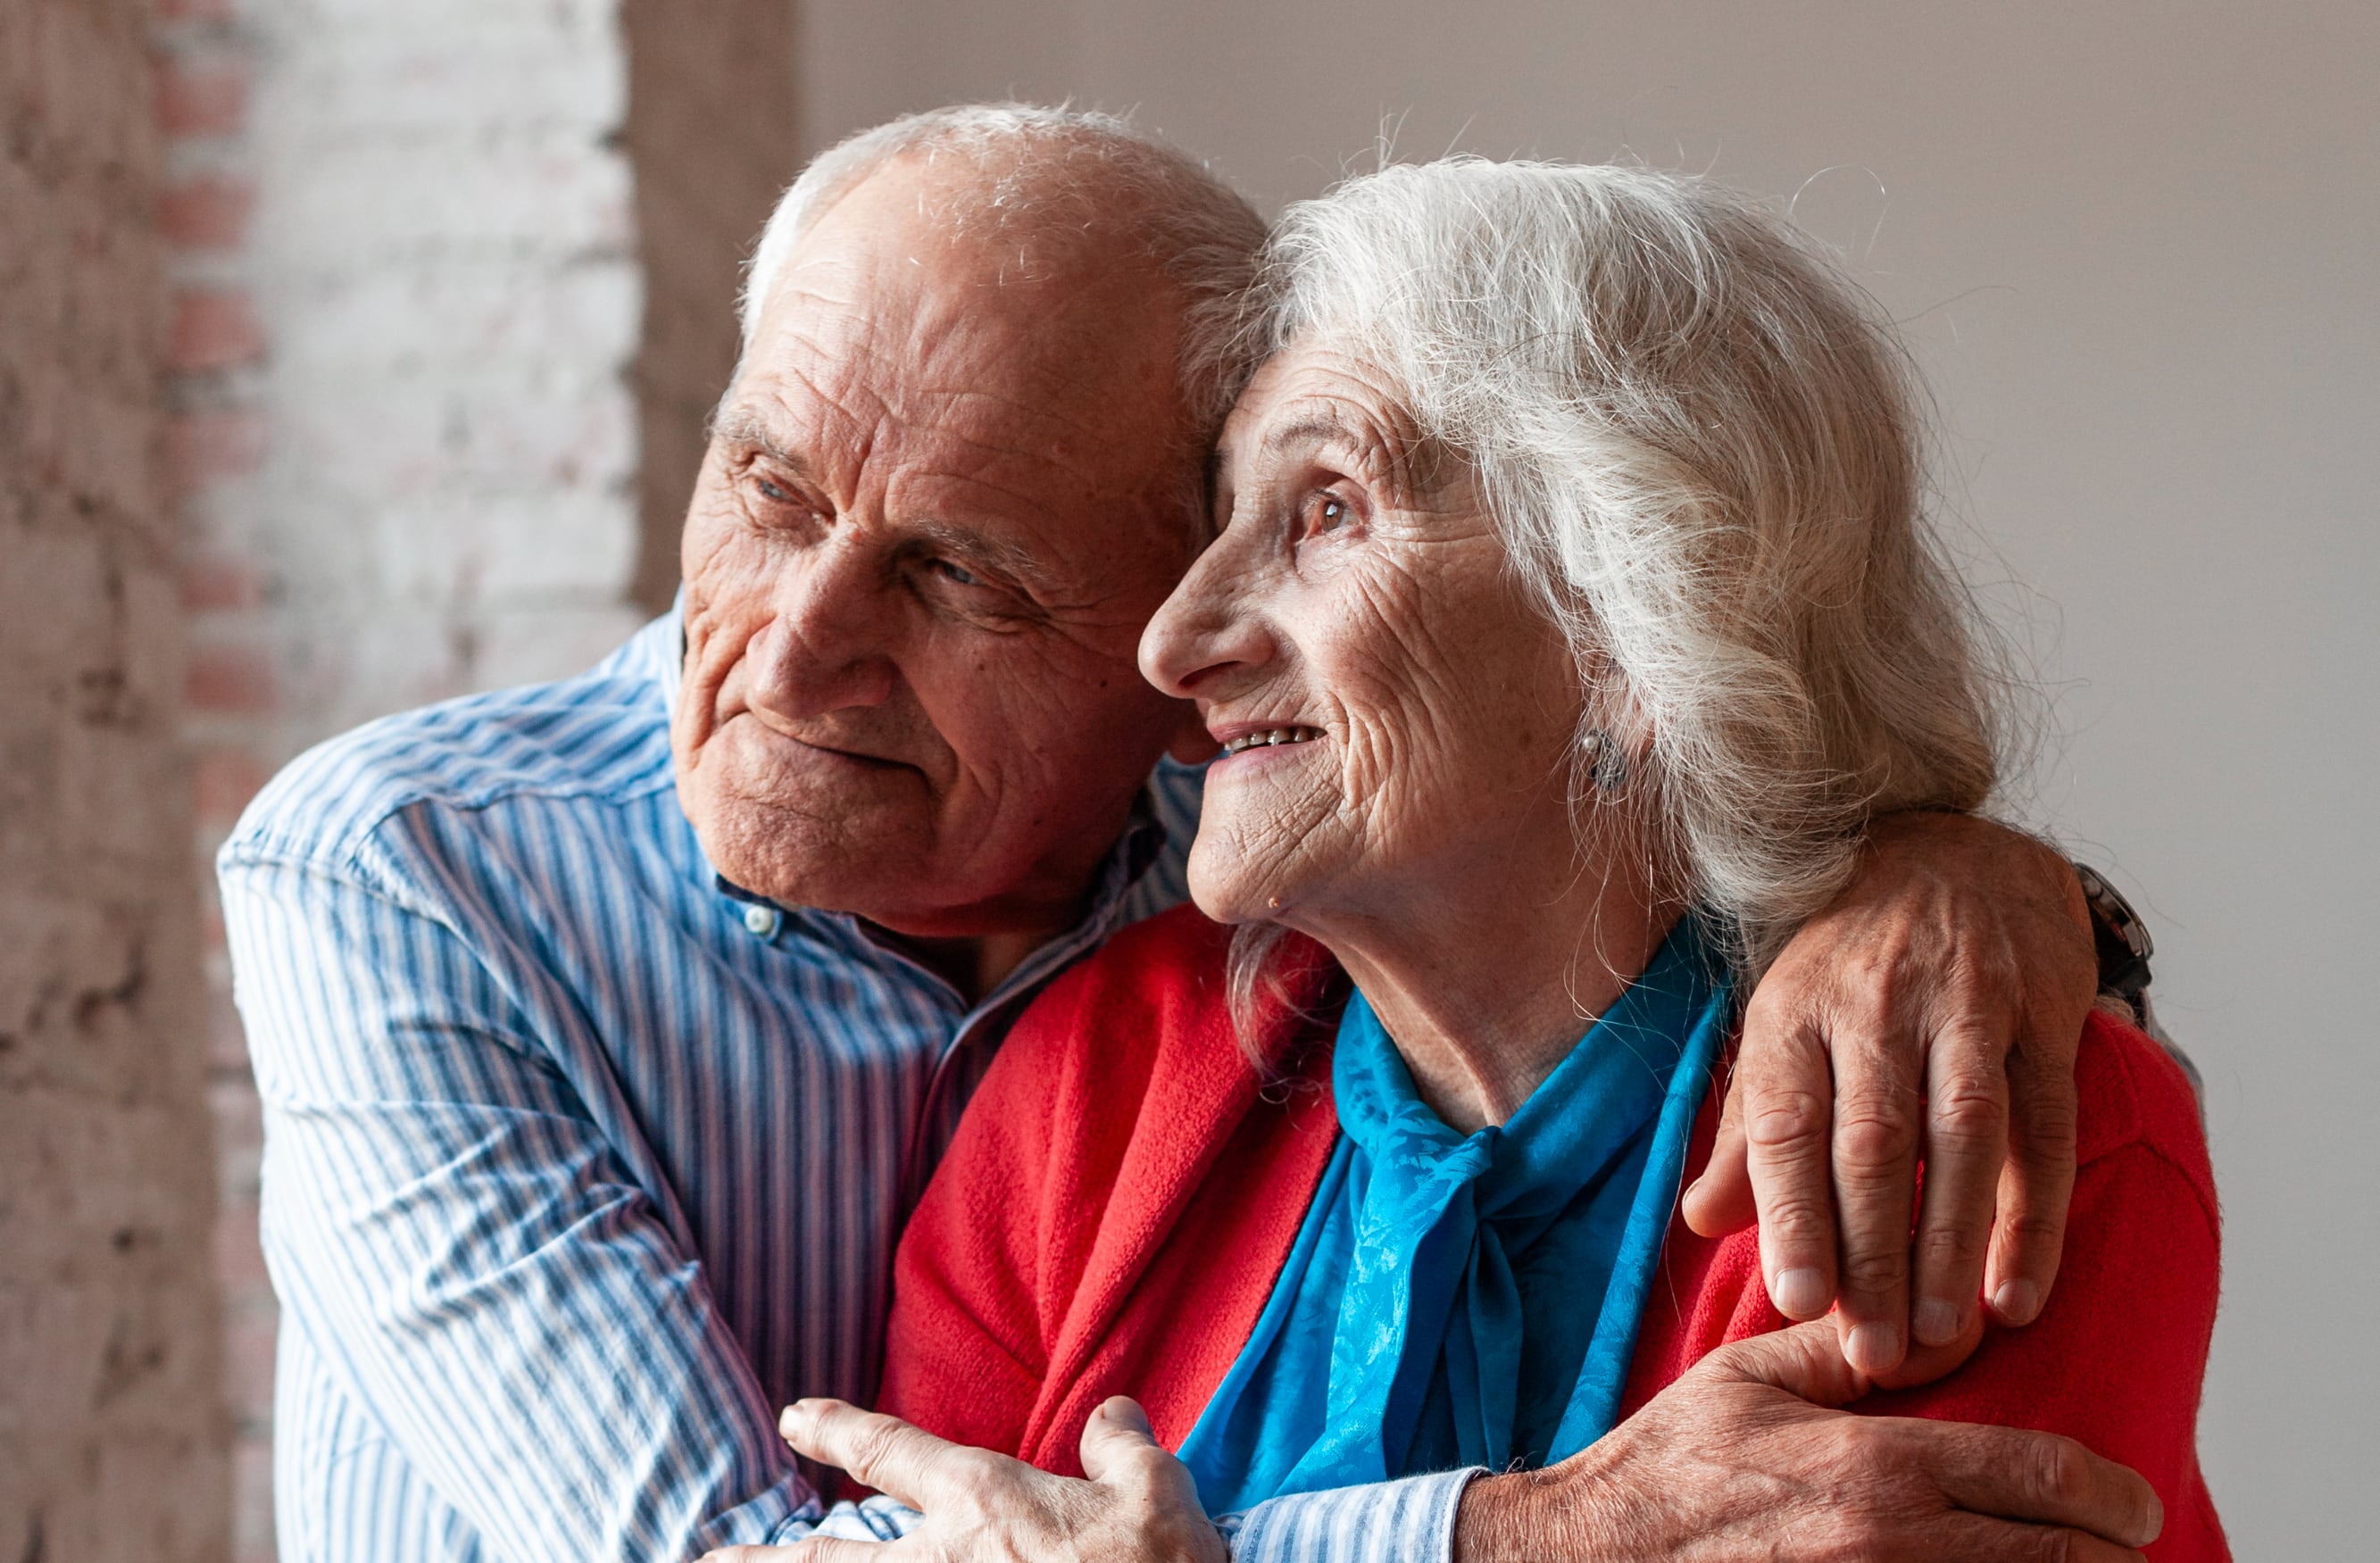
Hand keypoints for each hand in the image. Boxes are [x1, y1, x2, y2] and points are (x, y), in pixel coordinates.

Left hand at [700, 1396, 1224, 1562]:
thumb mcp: (1158, 1490)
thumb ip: (1121, 1444)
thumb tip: (1112, 1413)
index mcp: (985, 1500)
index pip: (891, 1453)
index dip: (837, 1430)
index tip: (796, 1417)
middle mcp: (945, 1560)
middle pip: (832, 1555)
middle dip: (768, 1556)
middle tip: (712, 1556)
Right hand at [1455, 1320, 2161, 1561]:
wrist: (1595, 1556)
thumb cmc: (1669, 1468)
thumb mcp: (1749, 1377)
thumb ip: (1850, 1347)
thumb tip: (1943, 1322)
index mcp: (1877, 1467)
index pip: (2043, 1479)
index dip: (2112, 1493)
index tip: (2135, 1498)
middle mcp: (1892, 1546)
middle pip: (2060, 1560)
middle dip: (2110, 1554)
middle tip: (2125, 1542)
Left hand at [1681, 811, 2097, 1377]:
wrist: (1952, 850)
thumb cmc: (1851, 966)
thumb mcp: (1782, 1028)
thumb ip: (1751, 1131)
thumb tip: (1700, 1223)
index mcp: (1795, 1013)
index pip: (1789, 1123)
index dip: (1791, 1213)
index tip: (1795, 1300)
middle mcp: (1875, 1005)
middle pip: (1873, 1143)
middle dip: (1873, 1255)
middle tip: (1873, 1351)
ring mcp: (1964, 1006)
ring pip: (1962, 1136)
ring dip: (1952, 1244)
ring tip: (1942, 1337)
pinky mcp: (2042, 1015)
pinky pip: (2043, 1125)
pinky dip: (2034, 1215)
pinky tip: (2017, 1289)